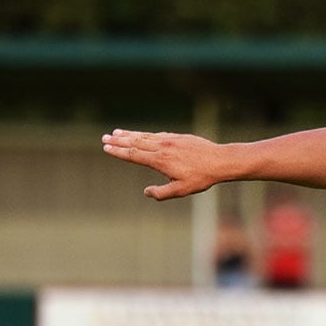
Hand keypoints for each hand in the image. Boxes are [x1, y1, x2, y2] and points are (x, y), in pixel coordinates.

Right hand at [102, 129, 220, 199]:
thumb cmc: (201, 177)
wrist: (220, 160)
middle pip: (136, 142)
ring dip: (130, 134)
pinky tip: (142, 135)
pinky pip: (158, 134)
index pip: (133, 155)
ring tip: (116, 132)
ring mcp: (170, 140)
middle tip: (104, 138)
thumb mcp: (181, 190)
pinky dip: (146, 134)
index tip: (106, 147)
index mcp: (160, 160)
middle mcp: (163, 147)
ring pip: (146, 136)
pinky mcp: (179, 137)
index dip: (118, 151)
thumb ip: (162, 193)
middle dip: (119, 141)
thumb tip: (146, 192)